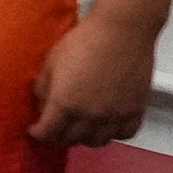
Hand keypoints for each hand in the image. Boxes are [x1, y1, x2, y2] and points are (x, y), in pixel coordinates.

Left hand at [31, 10, 157, 150]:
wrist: (122, 30)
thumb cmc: (84, 41)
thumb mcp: (51, 62)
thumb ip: (44, 89)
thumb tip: (42, 106)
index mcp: (65, 103)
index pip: (48, 133)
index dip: (38, 134)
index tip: (36, 130)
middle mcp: (89, 115)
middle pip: (71, 140)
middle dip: (59, 137)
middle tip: (56, 129)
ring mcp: (114, 115)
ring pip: (97, 142)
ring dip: (85, 138)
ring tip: (81, 128)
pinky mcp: (136, 109)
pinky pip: (125, 134)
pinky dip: (114, 133)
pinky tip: (108, 125)